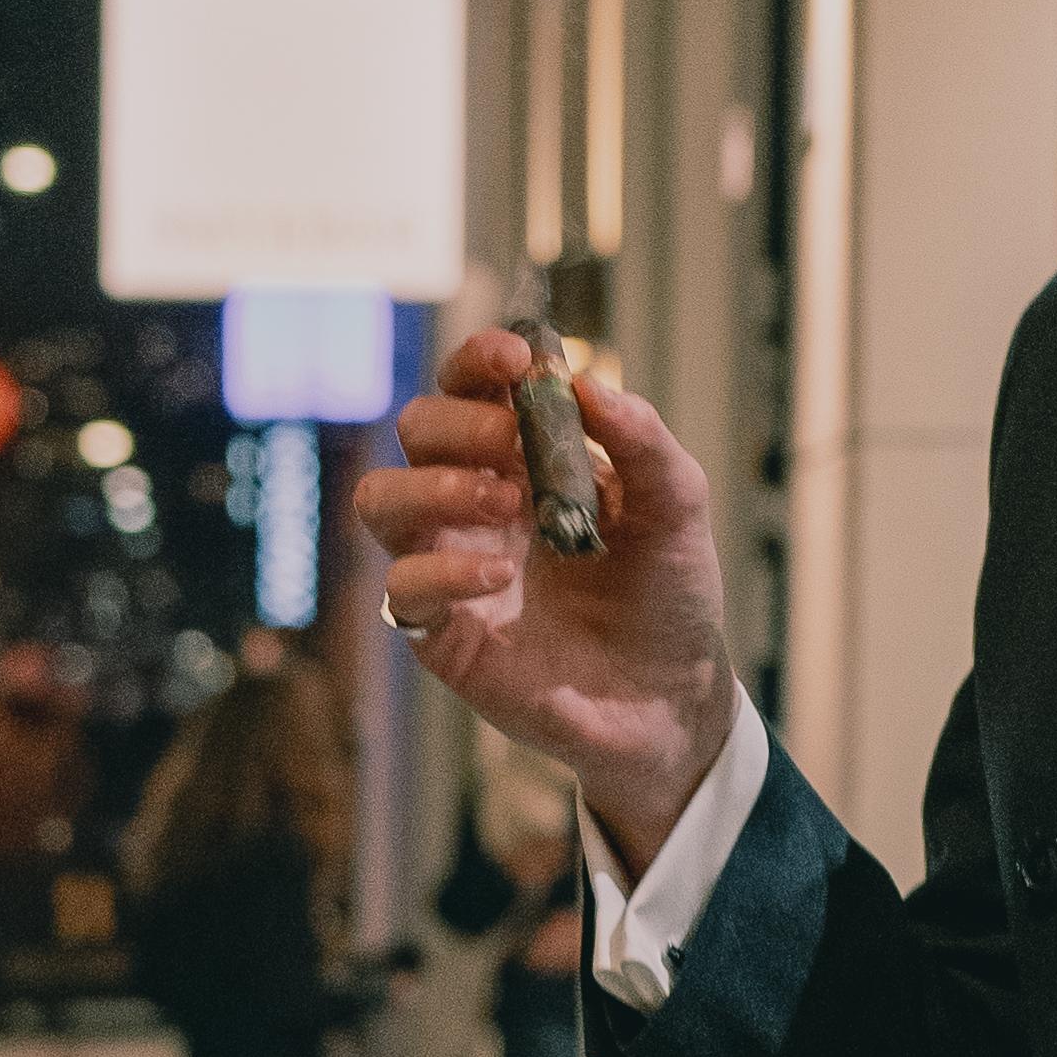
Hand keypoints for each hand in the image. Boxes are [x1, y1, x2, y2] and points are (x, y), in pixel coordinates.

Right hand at [355, 335, 739, 877]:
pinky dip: (443, 569)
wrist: (672, 698)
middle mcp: (476, 505)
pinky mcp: (443, 634)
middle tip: (512, 444)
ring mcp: (452, 567)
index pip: (471, 388)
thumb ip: (643, 441)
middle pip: (417, 430)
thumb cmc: (667, 595)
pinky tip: (502, 574)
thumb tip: (589, 381)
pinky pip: (403, 589)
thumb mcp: (677, 508)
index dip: (478, 361)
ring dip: (431, 486)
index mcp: (525, 460)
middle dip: (459, 423)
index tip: (516, 359)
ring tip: (503, 502)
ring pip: (380, 500)